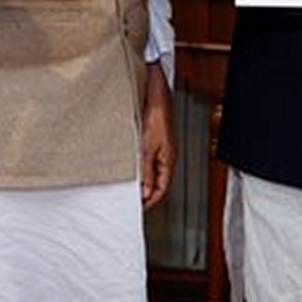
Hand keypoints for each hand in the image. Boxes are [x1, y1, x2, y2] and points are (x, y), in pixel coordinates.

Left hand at [140, 64, 174, 208]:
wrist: (156, 95)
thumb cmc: (156, 115)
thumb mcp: (148, 146)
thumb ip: (146, 169)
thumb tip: (145, 190)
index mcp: (168, 159)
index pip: (163, 188)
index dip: (152, 199)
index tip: (140, 207)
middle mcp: (166, 155)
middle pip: (159, 181)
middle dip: (147, 192)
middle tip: (135, 200)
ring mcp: (161, 147)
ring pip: (154, 171)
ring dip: (144, 179)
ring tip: (132, 186)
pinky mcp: (154, 139)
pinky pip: (149, 159)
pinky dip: (141, 167)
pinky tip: (132, 166)